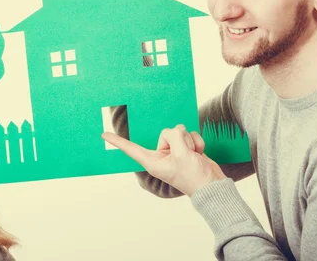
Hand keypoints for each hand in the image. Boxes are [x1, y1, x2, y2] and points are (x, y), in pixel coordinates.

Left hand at [102, 125, 226, 196]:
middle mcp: (161, 156)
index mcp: (153, 161)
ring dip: (190, 142)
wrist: (213, 185)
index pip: (131, 149)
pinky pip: (189, 135)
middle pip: (165, 133)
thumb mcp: (181, 154)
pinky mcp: (185, 149)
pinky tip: (199, 154)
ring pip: (179, 132)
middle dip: (178, 139)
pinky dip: (197, 143)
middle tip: (185, 155)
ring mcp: (174, 152)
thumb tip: (178, 130)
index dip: (118, 141)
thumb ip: (175, 137)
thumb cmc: (194, 176)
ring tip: (194, 156)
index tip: (103, 134)